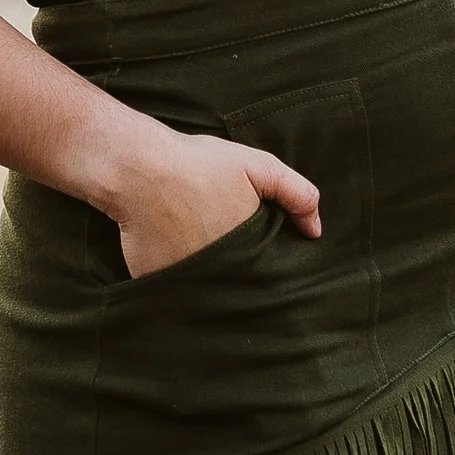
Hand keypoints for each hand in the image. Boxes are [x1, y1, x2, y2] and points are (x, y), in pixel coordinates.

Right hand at [112, 130, 321, 280]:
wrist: (139, 168)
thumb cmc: (198, 164)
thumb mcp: (257, 166)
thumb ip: (295, 194)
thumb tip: (315, 230)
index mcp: (246, 251)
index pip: (265, 274)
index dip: (267, 267)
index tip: (263, 256)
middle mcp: (218, 274)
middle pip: (237, 285)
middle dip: (239, 276)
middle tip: (230, 252)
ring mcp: (185, 282)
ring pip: (206, 290)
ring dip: (210, 282)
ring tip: (205, 257)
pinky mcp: (156, 283)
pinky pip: (173, 289)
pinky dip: (177, 280)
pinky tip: (176, 259)